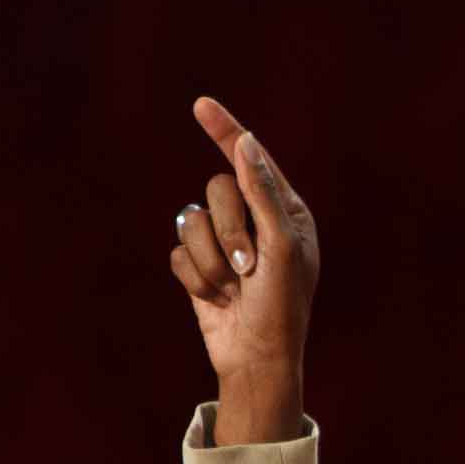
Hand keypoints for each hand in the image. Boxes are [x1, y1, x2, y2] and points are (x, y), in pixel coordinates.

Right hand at [170, 97, 319, 442]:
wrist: (257, 359)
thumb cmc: (282, 306)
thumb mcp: (282, 247)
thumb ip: (264, 194)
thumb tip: (247, 144)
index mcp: (286, 213)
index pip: (253, 162)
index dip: (227, 133)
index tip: (202, 105)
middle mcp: (255, 222)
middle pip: (217, 190)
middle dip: (228, 230)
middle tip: (248, 267)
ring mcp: (225, 244)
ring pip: (191, 220)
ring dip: (211, 260)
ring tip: (234, 288)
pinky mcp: (199, 266)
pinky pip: (178, 251)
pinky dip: (195, 279)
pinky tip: (216, 300)